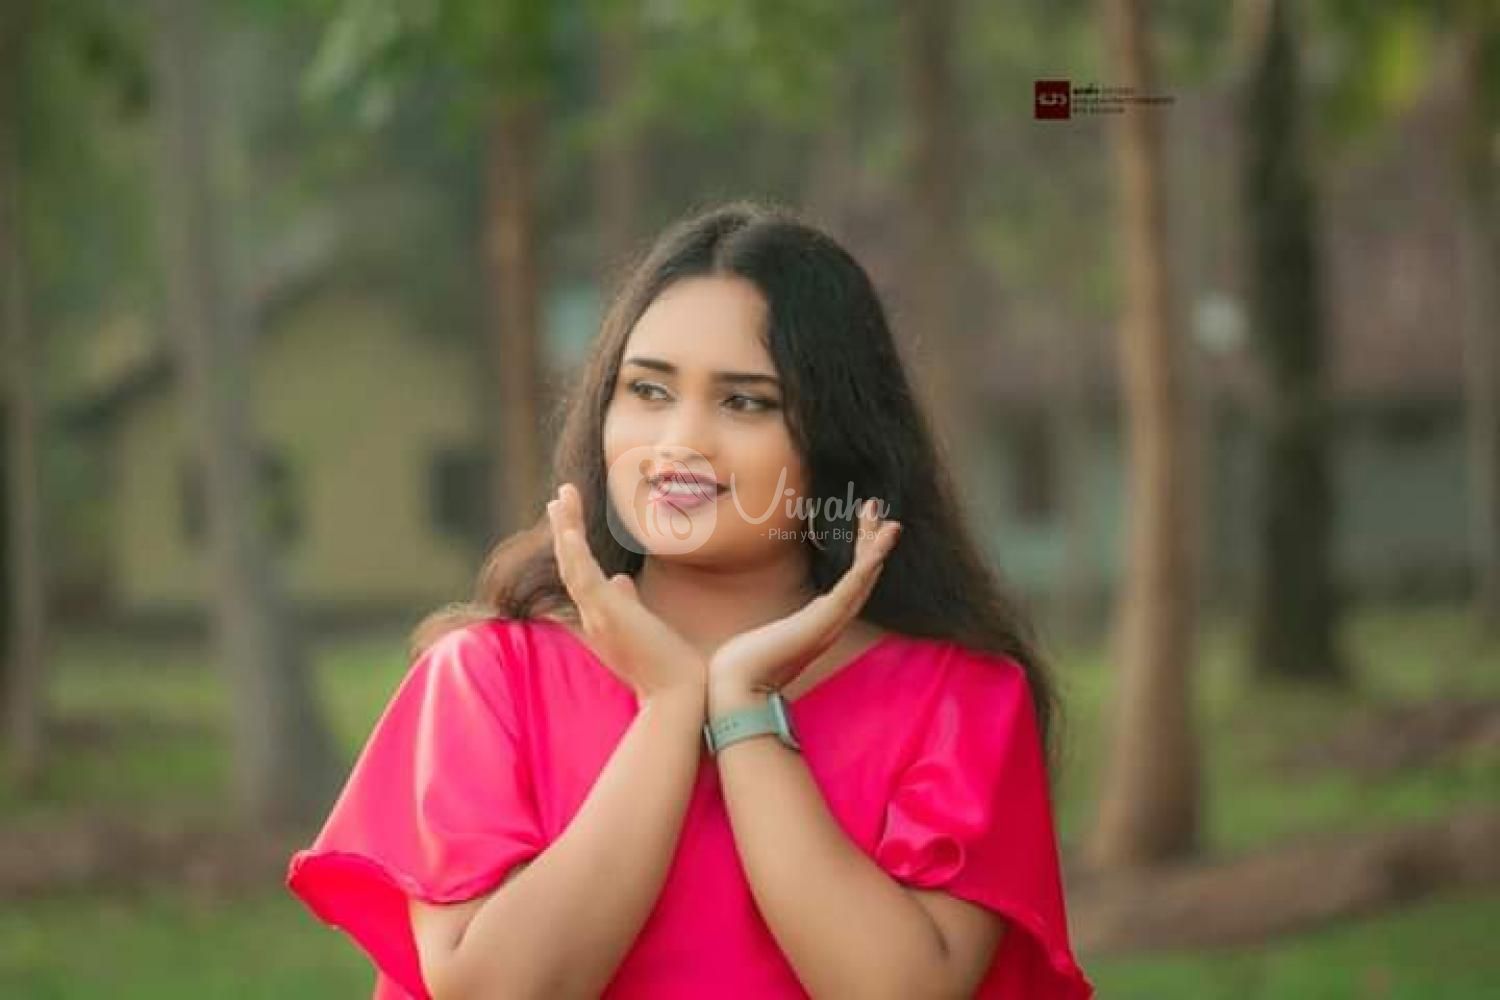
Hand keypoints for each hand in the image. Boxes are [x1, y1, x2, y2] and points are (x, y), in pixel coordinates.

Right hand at [546, 483, 707, 702]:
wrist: (677, 694)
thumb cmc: (667, 665)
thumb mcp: (645, 627)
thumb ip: (629, 602)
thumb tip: (622, 579)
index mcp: (601, 617)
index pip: (581, 575)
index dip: (572, 547)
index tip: (569, 521)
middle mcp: (593, 615)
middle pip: (571, 564)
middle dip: (564, 529)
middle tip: (559, 498)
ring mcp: (597, 614)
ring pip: (572, 565)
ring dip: (565, 529)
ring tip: (560, 497)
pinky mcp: (605, 614)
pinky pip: (582, 576)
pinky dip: (573, 550)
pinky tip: (568, 527)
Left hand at [708, 499, 900, 706]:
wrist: (739, 687)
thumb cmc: (748, 664)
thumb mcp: (777, 635)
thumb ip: (793, 628)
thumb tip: (799, 619)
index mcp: (824, 623)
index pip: (851, 584)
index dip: (862, 556)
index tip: (866, 530)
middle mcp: (834, 622)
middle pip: (863, 577)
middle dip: (872, 542)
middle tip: (876, 510)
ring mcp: (832, 621)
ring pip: (864, 577)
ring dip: (876, 547)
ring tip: (889, 521)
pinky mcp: (825, 618)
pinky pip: (854, 584)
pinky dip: (870, 561)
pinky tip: (880, 543)